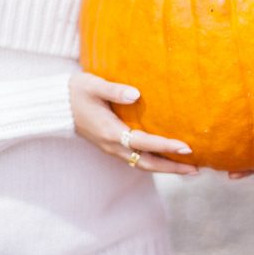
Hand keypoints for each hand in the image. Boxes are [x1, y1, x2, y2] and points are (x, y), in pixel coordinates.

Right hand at [69, 72, 199, 175]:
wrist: (57, 105)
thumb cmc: (76, 91)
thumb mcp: (92, 85)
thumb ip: (114, 90)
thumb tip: (136, 94)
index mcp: (111, 132)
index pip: (144, 143)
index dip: (166, 146)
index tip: (187, 147)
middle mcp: (113, 145)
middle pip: (147, 163)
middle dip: (172, 168)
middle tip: (196, 169)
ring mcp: (112, 149)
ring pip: (142, 164)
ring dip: (165, 168)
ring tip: (188, 169)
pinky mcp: (112, 147)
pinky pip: (137, 160)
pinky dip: (154, 162)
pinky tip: (167, 159)